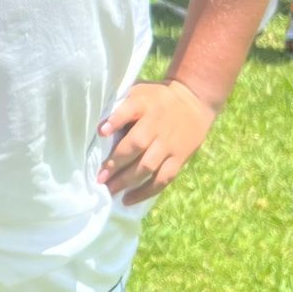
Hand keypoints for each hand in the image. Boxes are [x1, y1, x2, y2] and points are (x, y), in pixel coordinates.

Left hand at [96, 80, 216, 205]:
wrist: (193, 101)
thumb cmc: (155, 99)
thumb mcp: (139, 92)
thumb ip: (121, 106)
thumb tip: (98, 129)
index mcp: (144, 104)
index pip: (130, 110)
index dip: (116, 121)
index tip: (101, 132)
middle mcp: (157, 124)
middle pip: (136, 144)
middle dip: (115, 163)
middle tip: (99, 178)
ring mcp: (169, 143)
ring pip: (148, 165)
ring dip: (126, 180)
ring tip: (109, 190)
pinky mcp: (179, 158)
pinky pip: (163, 178)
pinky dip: (145, 191)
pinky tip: (128, 199)